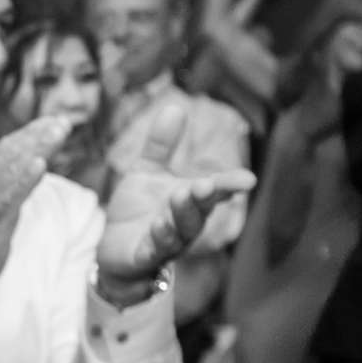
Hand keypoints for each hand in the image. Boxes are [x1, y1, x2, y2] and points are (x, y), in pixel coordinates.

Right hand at [0, 117, 67, 298]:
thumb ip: (11, 181)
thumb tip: (35, 162)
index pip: (7, 147)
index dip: (31, 132)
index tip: (54, 121)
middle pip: (12, 153)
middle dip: (38, 136)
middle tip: (63, 123)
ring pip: (12, 168)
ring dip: (37, 148)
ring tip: (57, 133)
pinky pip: (8, 196)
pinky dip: (24, 179)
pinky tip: (39, 165)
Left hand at [95, 103, 254, 293]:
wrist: (113, 248)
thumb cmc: (138, 209)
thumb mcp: (146, 171)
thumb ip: (160, 144)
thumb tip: (174, 107)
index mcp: (191, 199)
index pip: (216, 190)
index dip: (230, 185)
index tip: (247, 179)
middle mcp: (185, 220)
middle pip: (202, 208)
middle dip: (207, 196)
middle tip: (208, 183)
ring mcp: (168, 240)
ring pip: (183, 229)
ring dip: (184, 213)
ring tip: (181, 196)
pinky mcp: (146, 255)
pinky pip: (157, 249)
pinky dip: (160, 238)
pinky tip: (159, 225)